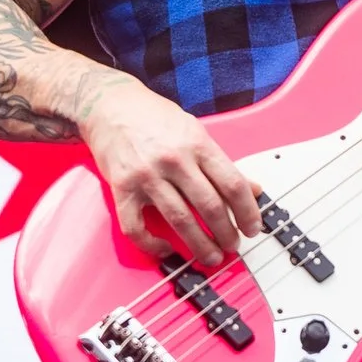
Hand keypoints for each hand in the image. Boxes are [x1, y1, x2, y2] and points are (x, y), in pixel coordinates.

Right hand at [75, 76, 263, 267]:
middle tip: (233, 246)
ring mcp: (147, 176)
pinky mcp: (122, 189)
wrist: (108, 105)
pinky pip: (137, 227)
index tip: (252, 227)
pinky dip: (152, 245)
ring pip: (179, 220)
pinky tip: (165, 249)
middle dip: (226, 233)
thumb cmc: (153, 117)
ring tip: (211, 256)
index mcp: (197, 144)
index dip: (247, 211)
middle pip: (210, 206)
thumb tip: (253, 189)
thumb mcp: (195, 132)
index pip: (232, 184)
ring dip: (199, 245)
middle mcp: (174, 160)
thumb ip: (222, 163)